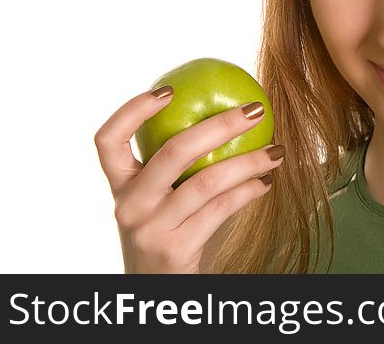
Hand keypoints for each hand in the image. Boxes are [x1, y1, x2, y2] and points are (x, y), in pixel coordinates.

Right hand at [94, 88, 283, 272]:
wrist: (159, 293)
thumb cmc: (168, 235)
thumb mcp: (159, 203)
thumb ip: (175, 169)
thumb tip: (229, 115)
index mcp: (120, 187)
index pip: (107, 141)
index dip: (132, 111)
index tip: (168, 90)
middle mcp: (128, 206)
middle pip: (172, 152)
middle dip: (219, 125)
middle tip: (255, 110)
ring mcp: (149, 228)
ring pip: (206, 181)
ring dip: (248, 161)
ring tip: (277, 151)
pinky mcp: (175, 249)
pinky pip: (220, 209)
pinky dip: (248, 191)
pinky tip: (266, 183)